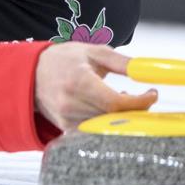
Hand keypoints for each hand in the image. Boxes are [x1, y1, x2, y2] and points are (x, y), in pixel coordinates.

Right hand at [35, 42, 157, 130]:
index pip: (115, 103)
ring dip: (121, 116)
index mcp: (79, 81)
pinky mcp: (65, 129)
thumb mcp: (94, 52)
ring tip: (121, 97)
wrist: (32, 73)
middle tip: (144, 98)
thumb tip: (146, 70)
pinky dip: (107, 123)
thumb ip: (122, 62)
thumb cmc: (64, 60)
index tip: (152, 94)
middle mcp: (70, 103)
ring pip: (106, 127)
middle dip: (135, 110)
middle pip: (114, 118)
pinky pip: (95, 132)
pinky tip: (108, 108)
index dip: (139, 102)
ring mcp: (66, 119)